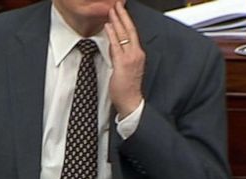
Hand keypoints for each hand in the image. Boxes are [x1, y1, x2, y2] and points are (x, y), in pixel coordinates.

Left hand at [104, 2, 144, 118]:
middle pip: (130, 29)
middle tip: (117, 3)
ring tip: (112, 9)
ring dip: (117, 21)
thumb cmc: (128, 88)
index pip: (132, 33)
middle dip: (123, 15)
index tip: (121, 10)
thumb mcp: (124, 68)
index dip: (126, 20)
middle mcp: (136, 53)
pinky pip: (116, 46)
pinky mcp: (123, 64)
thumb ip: (119, 55)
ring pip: (124, 35)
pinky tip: (108, 26)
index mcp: (138, 54)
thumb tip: (113, 45)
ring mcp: (130, 58)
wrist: (132, 101)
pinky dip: (112, 35)